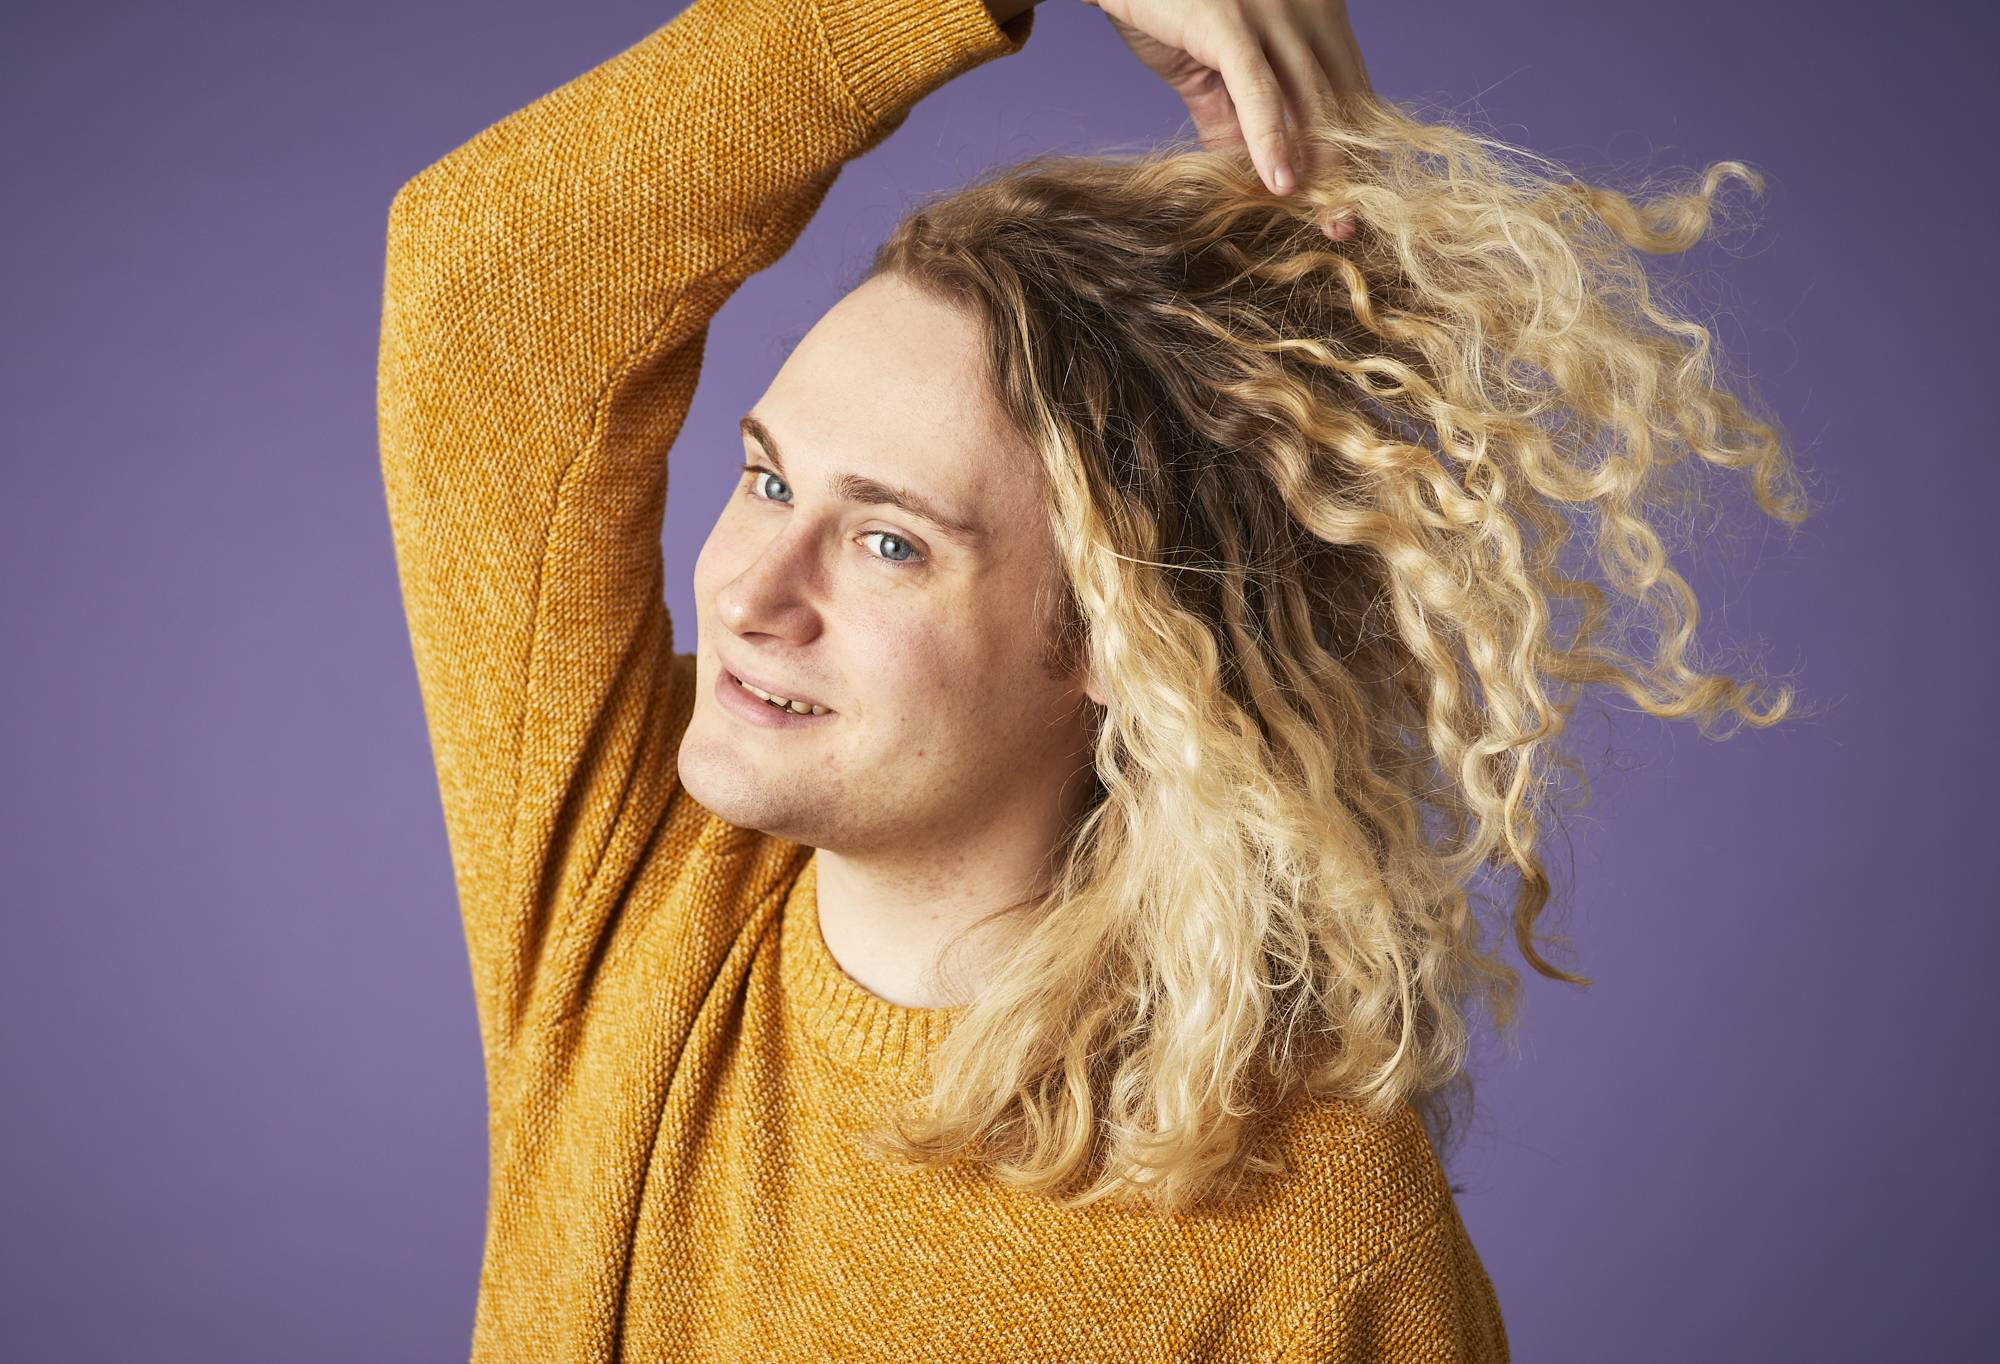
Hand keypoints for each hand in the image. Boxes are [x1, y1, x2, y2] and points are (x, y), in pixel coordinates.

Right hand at [1083, 0, 1372, 237]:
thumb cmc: (1170, 12)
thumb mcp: (1218, 74)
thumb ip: (1242, 121)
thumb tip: (1262, 180)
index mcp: (1316, 11)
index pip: (1350, 89)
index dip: (1354, 149)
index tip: (1352, 200)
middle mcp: (1306, 4)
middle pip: (1339, 98)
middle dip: (1344, 167)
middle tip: (1344, 224)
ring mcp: (1271, 10)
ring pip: (1309, 99)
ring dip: (1318, 166)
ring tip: (1323, 217)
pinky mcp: (1230, 22)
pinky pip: (1259, 92)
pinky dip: (1272, 142)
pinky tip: (1278, 185)